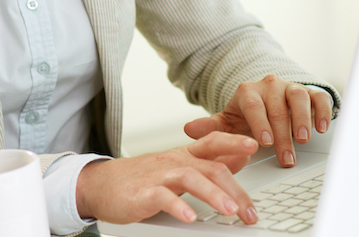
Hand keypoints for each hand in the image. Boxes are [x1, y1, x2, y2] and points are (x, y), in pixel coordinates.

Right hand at [75, 131, 259, 224]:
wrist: (102, 184)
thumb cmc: (143, 177)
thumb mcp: (179, 166)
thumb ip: (209, 162)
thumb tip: (240, 156)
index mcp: (184, 155)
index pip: (213, 142)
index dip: (234, 141)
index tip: (256, 144)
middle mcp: (174, 161)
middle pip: (210, 167)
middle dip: (235, 189)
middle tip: (250, 210)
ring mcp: (158, 176)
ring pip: (191, 179)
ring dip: (214, 195)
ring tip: (230, 211)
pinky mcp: (143, 193)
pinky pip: (163, 198)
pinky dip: (178, 207)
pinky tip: (190, 217)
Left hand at [183, 75, 331, 167]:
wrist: (266, 102)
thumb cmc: (246, 116)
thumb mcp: (227, 121)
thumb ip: (210, 127)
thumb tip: (189, 129)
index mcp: (248, 92)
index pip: (254, 106)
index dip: (260, 124)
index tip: (264, 143)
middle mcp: (269, 86)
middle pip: (277, 108)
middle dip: (282, 135)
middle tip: (286, 157)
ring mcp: (290, 87)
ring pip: (298, 97)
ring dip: (302, 119)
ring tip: (303, 139)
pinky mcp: (309, 92)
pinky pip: (318, 97)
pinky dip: (322, 110)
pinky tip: (322, 127)